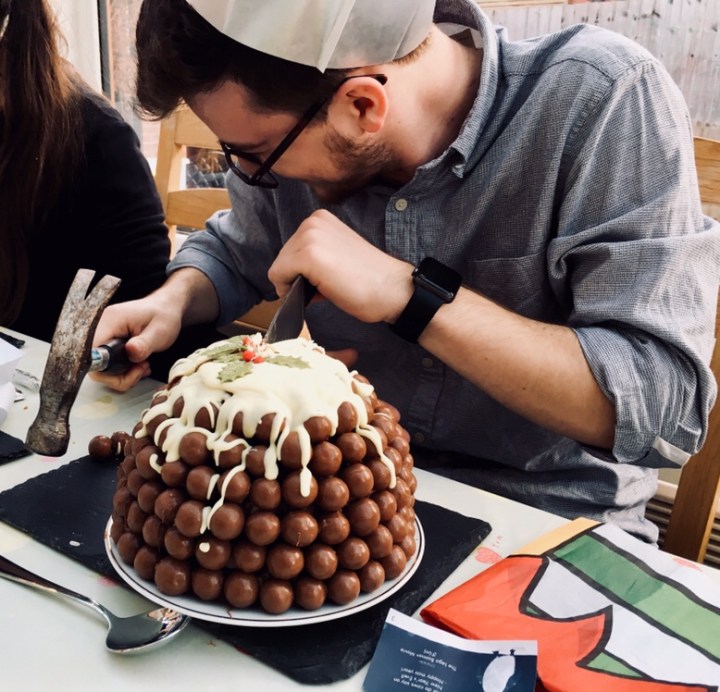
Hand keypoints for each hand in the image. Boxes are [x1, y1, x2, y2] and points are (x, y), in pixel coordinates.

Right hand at [90, 268, 218, 391]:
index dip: (107, 367)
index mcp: (110, 321)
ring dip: (123, 375)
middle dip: (118, 375)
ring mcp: (103, 336)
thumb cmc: (163, 316)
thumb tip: (131, 352)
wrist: (165, 309)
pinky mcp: (108, 344)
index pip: (92, 351)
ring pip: (101, 369)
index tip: (132, 367)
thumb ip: (144, 344)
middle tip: (141, 369)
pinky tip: (138, 365)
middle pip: (94, 365)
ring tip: (143, 366)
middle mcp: (100, 328)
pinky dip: (122, 371)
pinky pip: (108, 365)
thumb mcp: (159, 332)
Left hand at [268, 210, 412, 323]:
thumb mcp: (335, 254)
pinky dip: (291, 292)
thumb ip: (313, 255)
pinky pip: (278, 278)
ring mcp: (310, 236)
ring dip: (297, 286)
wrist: (392, 289)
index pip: (290, 250)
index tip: (328, 277)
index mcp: (319, 218)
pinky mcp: (308, 256)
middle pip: (281, 259)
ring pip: (279, 269)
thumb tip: (291, 273)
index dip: (303, 271)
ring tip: (328, 287)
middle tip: (330, 285)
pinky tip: (320, 293)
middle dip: (298, 278)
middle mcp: (312, 221)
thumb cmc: (369, 279)